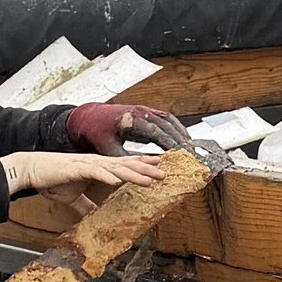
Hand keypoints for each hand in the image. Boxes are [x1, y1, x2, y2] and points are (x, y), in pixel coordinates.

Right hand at [1, 150, 150, 200]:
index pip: (125, 165)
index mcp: (97, 167)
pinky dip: (107, 175)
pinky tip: (118, 180)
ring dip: (133, 173)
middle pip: (126, 164)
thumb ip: (86, 205)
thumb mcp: (73, 197)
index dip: (142, 165)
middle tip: (165, 172)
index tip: (159, 167)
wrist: (30, 170)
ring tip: (150, 178)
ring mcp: (86, 164)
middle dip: (146, 168)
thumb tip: (95, 214)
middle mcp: (95, 163)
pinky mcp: (75, 167)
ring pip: (115, 167)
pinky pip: (94, 171)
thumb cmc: (51, 179)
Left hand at [63, 100, 187, 151]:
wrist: (90, 118)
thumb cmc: (97, 132)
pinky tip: (182, 139)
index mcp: (132, 119)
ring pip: (169, 120)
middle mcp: (141, 112)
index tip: (180, 154)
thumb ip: (123, 158)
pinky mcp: (146, 113)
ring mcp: (145, 110)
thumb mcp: (108, 147)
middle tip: (191, 153)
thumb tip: (138, 172)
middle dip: (180, 139)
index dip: (170, 142)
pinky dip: (176, 128)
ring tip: (190, 148)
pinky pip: (166, 119)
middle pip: (167, 125)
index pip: (157, 131)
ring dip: (181, 133)